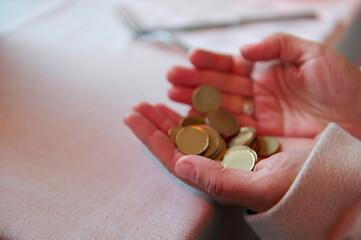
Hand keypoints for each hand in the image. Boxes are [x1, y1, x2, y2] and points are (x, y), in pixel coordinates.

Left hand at [124, 103, 315, 211]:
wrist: (335, 173)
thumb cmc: (303, 185)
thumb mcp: (261, 187)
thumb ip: (218, 180)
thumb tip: (180, 164)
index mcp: (220, 176)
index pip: (176, 157)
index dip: (153, 138)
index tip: (133, 118)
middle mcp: (222, 161)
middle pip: (180, 141)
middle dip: (157, 123)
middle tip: (138, 106)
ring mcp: (233, 144)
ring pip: (195, 127)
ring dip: (174, 112)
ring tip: (155, 99)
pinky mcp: (247, 130)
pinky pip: (216, 116)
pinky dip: (200, 104)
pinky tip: (189, 98)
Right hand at [167, 33, 360, 138]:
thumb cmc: (347, 88)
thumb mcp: (314, 56)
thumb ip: (278, 45)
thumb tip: (244, 49)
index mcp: (267, 77)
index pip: (230, 69)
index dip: (209, 64)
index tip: (190, 59)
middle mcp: (257, 101)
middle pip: (218, 92)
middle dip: (192, 86)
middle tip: (168, 82)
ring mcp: (257, 124)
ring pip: (218, 114)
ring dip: (193, 108)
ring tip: (169, 100)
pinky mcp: (260, 144)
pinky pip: (229, 136)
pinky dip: (208, 131)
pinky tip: (190, 125)